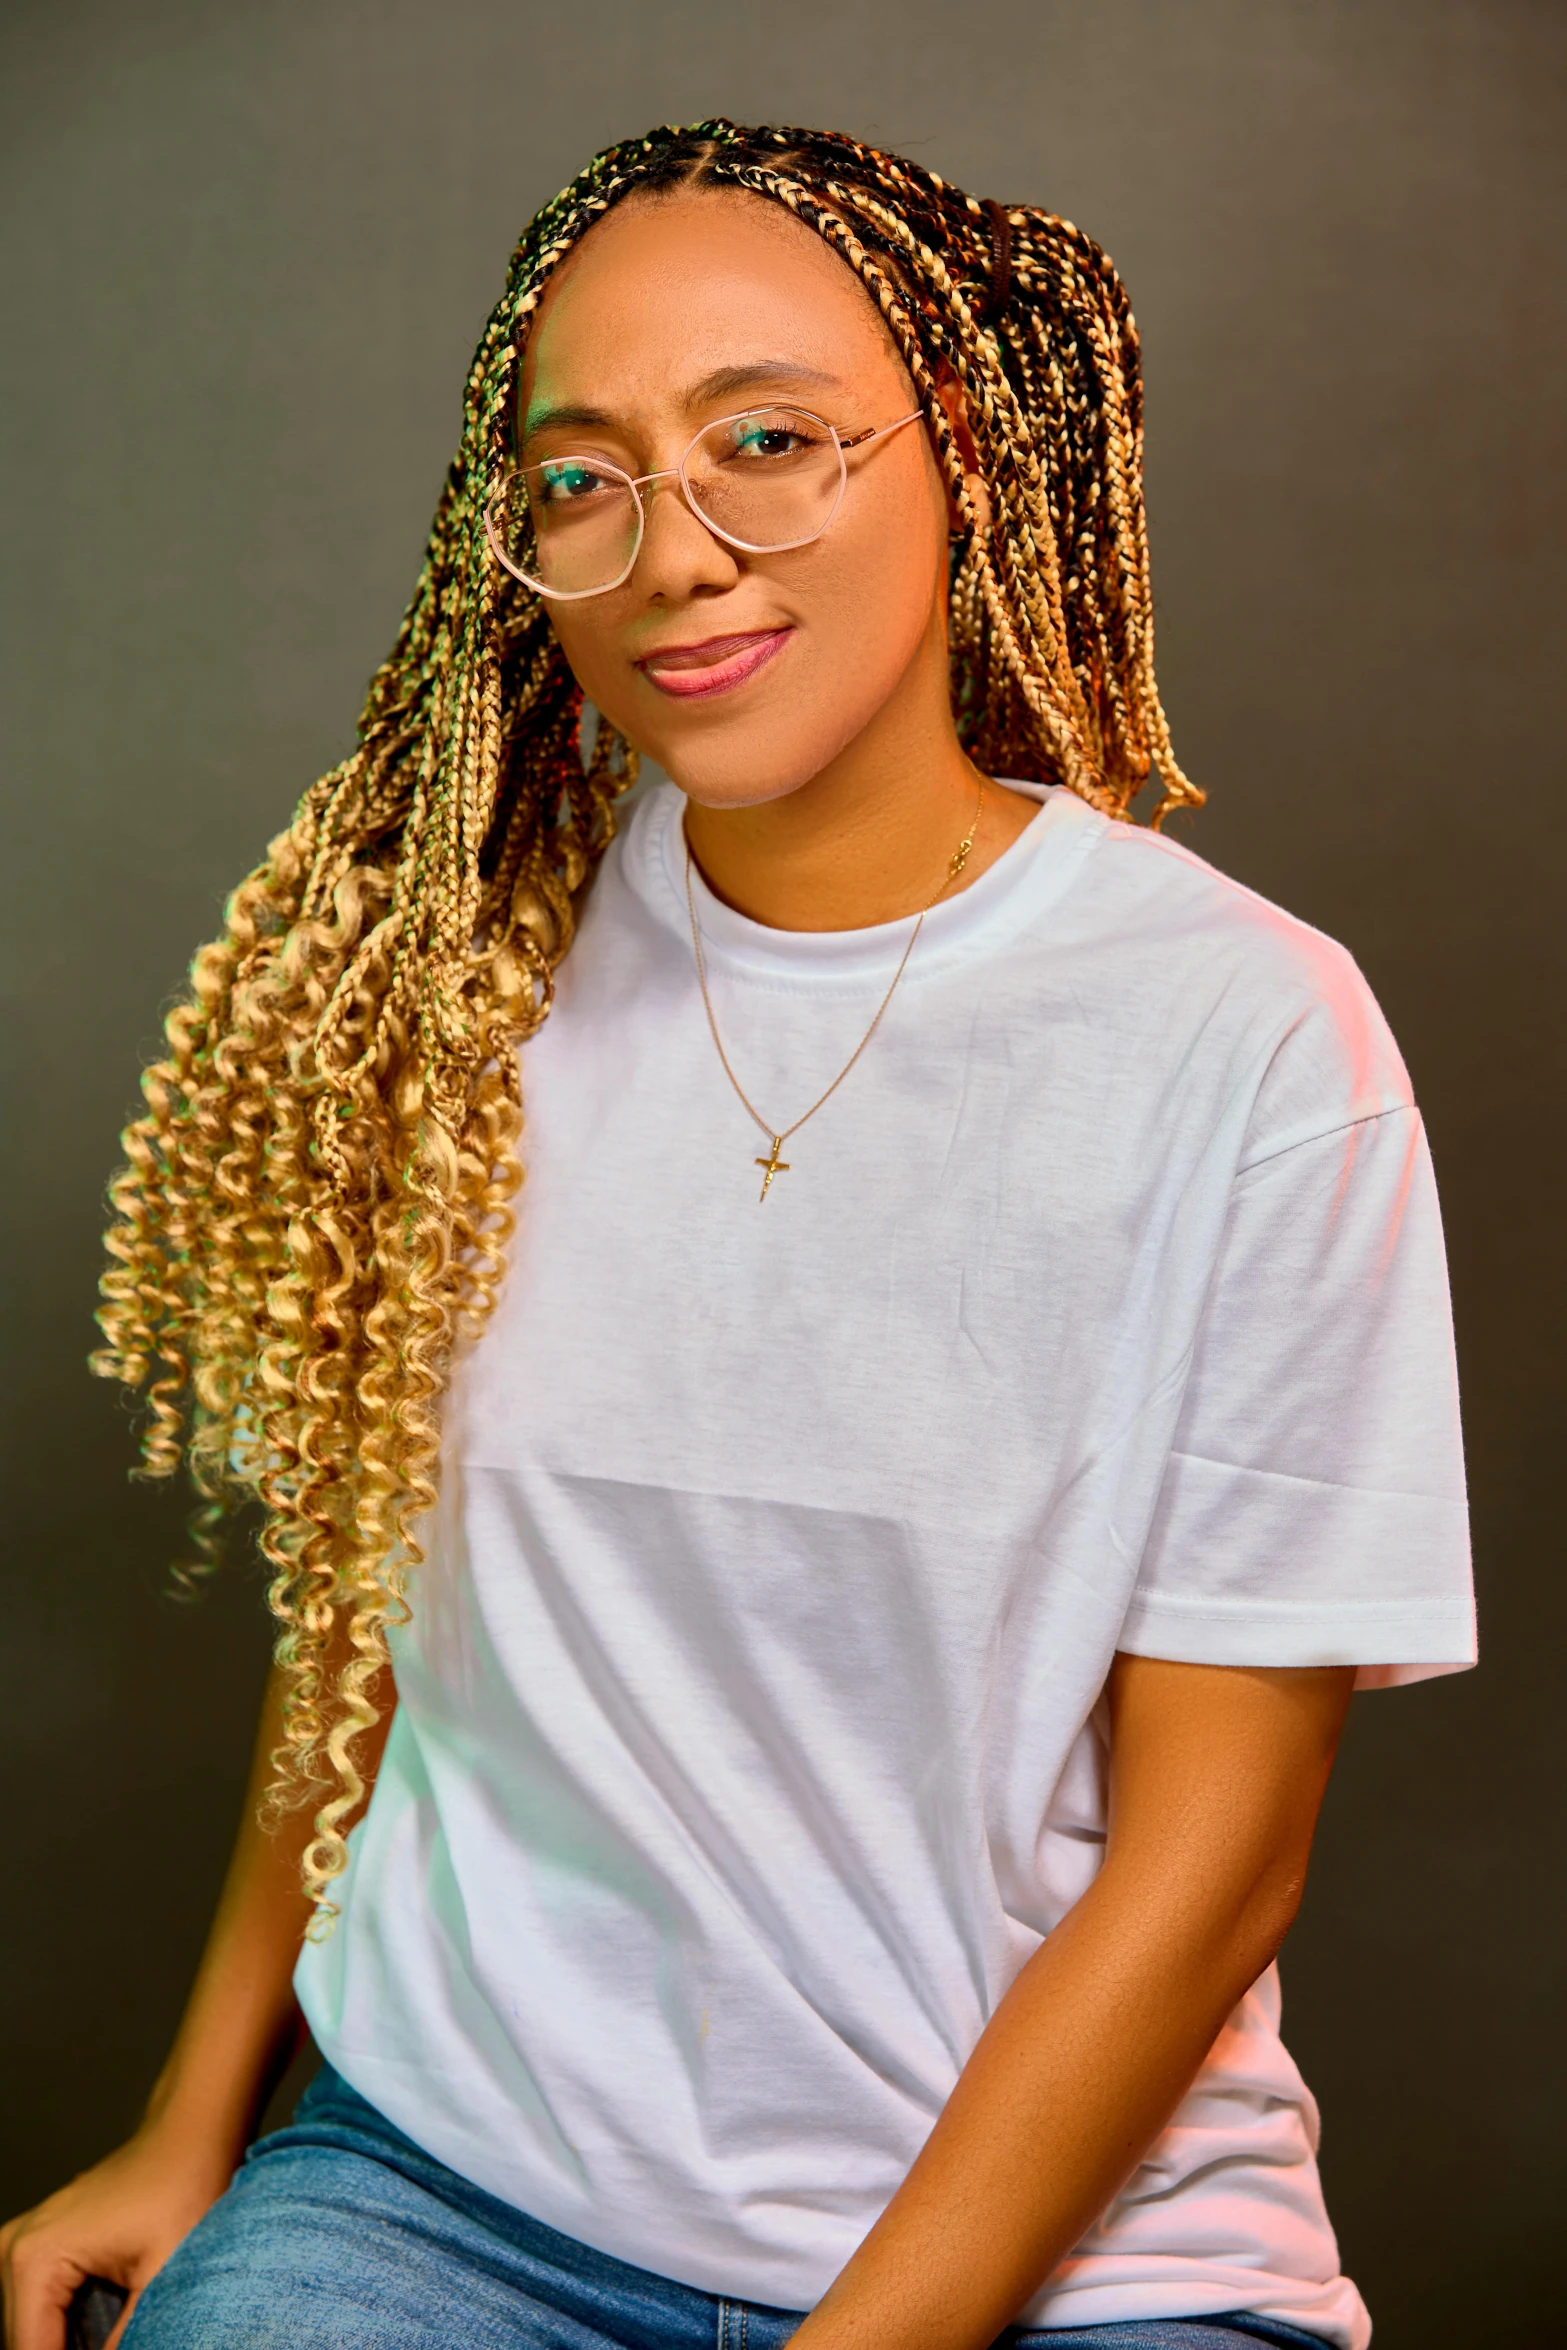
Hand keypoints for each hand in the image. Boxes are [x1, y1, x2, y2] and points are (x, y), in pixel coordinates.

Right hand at [1, 2122, 234, 2349]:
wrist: (189, 2136)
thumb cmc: (183, 2188)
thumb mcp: (160, 2279)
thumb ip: (126, 2341)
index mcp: (36, 2260)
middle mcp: (16, 2251)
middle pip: (26, 2343)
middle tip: (122, 2343)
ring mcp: (22, 2247)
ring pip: (31, 2331)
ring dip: (69, 2345)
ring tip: (118, 2335)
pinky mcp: (39, 2249)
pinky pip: (42, 2311)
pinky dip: (71, 2330)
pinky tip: (110, 2327)